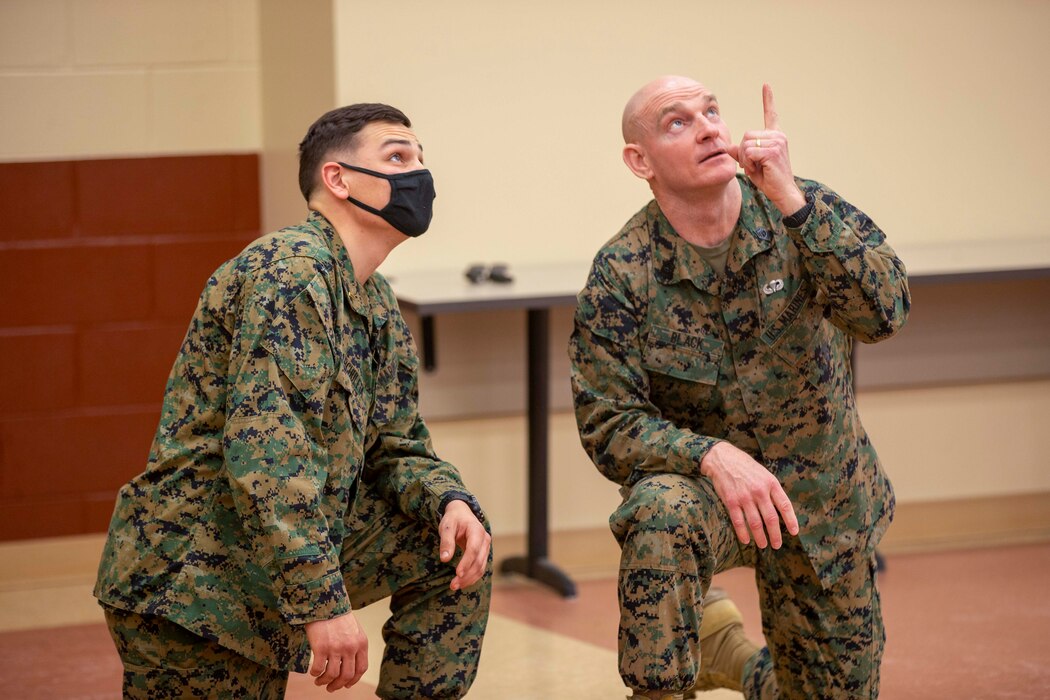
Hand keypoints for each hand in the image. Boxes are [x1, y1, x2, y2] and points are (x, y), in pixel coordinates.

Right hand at [304, 612, 367, 691]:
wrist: (325, 602)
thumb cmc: (338, 616)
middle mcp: (350, 647)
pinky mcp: (321, 647)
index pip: (361, 669)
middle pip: (347, 675)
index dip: (353, 680)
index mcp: (361, 643)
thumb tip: (349, 665)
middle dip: (338, 685)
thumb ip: (355, 646)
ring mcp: (336, 648)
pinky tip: (313, 672)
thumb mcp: (354, 630)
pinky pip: (318, 668)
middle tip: (330, 688)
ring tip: (319, 681)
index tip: (346, 684)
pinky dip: (315, 673)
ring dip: (325, 682)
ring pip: (332, 675)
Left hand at [439, 499, 490, 590]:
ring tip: (454, 586)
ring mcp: (485, 547)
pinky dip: (472, 577)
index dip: (466, 563)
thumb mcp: (447, 526)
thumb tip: (445, 559)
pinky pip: (480, 568)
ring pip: (481, 567)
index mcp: (476, 530)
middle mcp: (485, 539)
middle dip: (466, 575)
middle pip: (478, 561)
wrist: (461, 514)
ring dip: (469, 579)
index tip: (457, 574)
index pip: (473, 549)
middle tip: (452, 585)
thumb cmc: (453, 519)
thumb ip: (446, 542)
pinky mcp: (483, 554)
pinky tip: (462, 582)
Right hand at [700, 441, 799, 548]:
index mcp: (771, 483)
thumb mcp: (764, 474)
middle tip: (777, 545)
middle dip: (775, 535)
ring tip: (763, 545)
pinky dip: (743, 533)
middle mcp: (759, 491)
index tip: (794, 532)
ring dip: (760, 537)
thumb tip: (781, 510)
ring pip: (755, 523)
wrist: (723, 459)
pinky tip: (746, 540)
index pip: (784, 505)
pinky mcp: (731, 501)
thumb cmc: (745, 467)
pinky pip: (739, 521)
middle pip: (771, 518)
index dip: (791, 520)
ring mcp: (744, 497)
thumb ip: (772, 490)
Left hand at [727, 84, 805, 215]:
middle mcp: (778, 135)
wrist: (783, 193)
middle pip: (746, 135)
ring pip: (746, 144)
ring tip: (756, 167)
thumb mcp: (751, 164)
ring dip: (745, 159)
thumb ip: (741, 153)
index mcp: (775, 136)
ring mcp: (777, 142)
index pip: (771, 114)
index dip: (768, 100)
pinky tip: (758, 169)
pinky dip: (748, 162)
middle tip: (752, 164)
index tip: (766, 85)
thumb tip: (729, 147)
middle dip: (743, 152)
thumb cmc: (769, 179)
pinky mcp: (772, 151)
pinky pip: (748, 152)